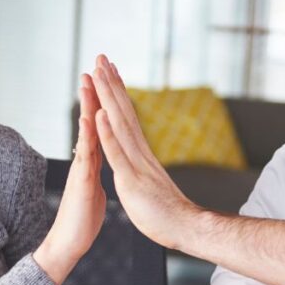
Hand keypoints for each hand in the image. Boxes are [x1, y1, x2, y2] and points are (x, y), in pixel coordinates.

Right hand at [34, 75, 105, 284]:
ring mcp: (82, 168)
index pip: (100, 125)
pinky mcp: (81, 181)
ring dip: (86, 105)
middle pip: (91, 120)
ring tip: (87, 81)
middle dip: (93, 92)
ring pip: (85, 131)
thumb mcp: (93, 190)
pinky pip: (85, 154)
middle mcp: (86, 159)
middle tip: (94, 65)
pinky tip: (87, 118)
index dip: (103, 102)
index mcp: (93, 161)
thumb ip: (93, 172)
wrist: (69, 244)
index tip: (106, 79)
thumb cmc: (82, 219)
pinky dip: (87, 135)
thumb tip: (95, 163)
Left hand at [90, 54, 199, 249]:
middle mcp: (139, 151)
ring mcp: (136, 163)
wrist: (185, 227)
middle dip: (110, 83)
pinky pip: (117, 153)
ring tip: (99, 73)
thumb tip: (138, 157)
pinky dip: (107, 133)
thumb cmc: (166, 211)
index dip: (116, 92)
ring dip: (107, 98)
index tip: (109, 70)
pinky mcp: (131, 179)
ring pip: (119, 124)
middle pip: (122, 111)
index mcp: (140, 153)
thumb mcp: (148, 182)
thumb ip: (141, 166)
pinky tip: (99, 114)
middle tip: (101, 56)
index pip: (126, 116)